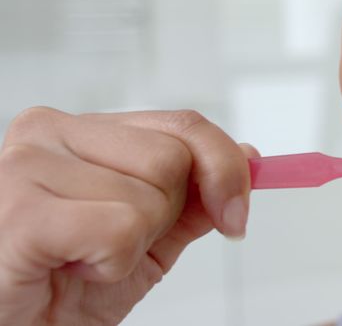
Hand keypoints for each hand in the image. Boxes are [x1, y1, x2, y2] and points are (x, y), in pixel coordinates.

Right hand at [0, 107, 257, 325]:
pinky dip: (110, 264)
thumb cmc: (60, 286)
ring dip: (131, 248)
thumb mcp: (146, 238)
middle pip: (172, 160)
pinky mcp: (23, 212)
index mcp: (79, 130)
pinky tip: (69, 269)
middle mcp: (49, 133)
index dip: (224, 169)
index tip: (235, 213)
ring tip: (81, 259)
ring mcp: (28, 166)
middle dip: (163, 217)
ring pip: (149, 199)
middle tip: (111, 246)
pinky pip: (120, 230)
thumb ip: (193, 197)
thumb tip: (247, 155)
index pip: (182, 125)